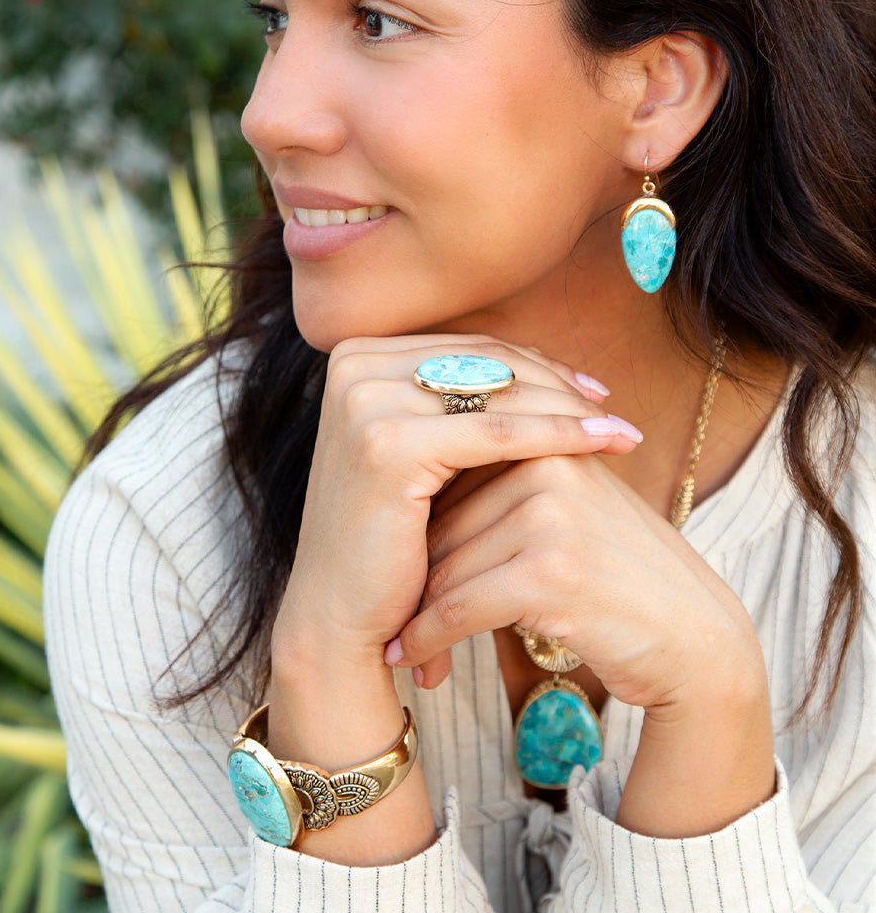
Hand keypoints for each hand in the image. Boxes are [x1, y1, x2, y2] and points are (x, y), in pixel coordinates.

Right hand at [272, 334, 640, 673]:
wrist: (340, 610)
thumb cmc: (389, 537)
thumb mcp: (421, 452)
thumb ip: (458, 403)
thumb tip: (543, 368)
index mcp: (354, 357)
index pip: (465, 347)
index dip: (531, 363)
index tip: (585, 386)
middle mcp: (352, 366)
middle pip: (483, 361)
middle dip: (555, 381)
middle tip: (608, 403)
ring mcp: (366, 402)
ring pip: (497, 393)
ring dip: (568, 408)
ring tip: (618, 428)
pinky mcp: (390, 444)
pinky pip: (498, 433)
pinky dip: (559, 435)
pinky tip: (604, 444)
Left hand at [386, 453, 764, 712]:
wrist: (693, 638)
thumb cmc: (618, 575)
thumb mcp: (568, 507)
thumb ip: (506, 480)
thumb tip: (417, 478)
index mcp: (545, 439)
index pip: (449, 473)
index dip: (413, 524)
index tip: (388, 559)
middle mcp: (547, 466)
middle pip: (440, 521)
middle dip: (412, 574)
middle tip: (387, 610)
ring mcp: (551, 516)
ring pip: (443, 565)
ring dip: (414, 614)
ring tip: (395, 641)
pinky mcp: (550, 571)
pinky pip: (460, 604)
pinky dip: (427, 636)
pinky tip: (407, 656)